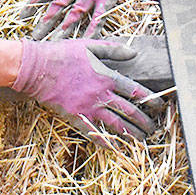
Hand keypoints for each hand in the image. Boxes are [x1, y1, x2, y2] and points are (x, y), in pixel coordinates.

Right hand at [11, 39, 163, 143]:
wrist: (35, 68)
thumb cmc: (61, 54)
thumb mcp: (89, 45)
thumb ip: (113, 50)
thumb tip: (134, 53)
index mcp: (107, 77)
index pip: (137, 92)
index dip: (151, 100)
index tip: (160, 107)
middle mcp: (101, 94)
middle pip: (130, 111)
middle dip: (145, 122)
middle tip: (154, 129)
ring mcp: (88, 107)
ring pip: (116, 124)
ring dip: (131, 134)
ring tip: (141, 141)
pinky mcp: (75, 116)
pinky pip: (93, 132)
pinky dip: (105, 141)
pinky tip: (114, 148)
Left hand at [27, 0, 163, 39]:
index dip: (33, 4)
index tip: (22, 16)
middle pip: (57, 6)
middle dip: (44, 22)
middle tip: (34, 36)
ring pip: (74, 14)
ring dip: (63, 30)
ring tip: (53, 43)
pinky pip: (99, 17)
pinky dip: (92, 29)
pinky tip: (86, 41)